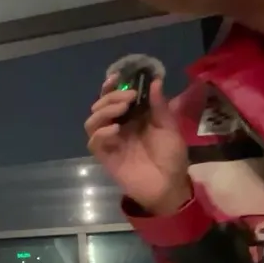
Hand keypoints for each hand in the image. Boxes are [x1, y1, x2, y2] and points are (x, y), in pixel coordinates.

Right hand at [85, 75, 190, 214]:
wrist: (169, 185)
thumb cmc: (171, 157)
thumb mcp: (169, 128)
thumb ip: (159, 106)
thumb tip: (155, 82)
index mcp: (132, 118)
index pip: (114, 98)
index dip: (111, 87)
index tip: (117, 77)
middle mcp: (117, 127)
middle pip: (100, 106)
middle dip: (111, 97)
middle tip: (128, 98)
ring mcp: (110, 142)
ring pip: (92, 122)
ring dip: (104, 111)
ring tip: (121, 110)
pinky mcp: (106, 157)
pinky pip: (94, 142)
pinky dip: (101, 133)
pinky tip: (116, 130)